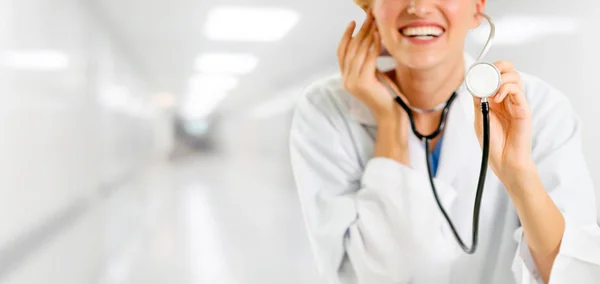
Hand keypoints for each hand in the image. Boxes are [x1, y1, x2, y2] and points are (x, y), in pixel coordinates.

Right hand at [337, 10, 403, 120]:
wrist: (390, 113)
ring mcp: (352, 82)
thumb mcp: (372, 74)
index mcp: (345, 78)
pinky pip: (368, 59)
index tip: (353, 23)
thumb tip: (368, 39)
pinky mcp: (363, 83)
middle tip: (367, 18)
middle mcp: (346, 80)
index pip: (341, 53)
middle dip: (359, 32)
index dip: (346, 36)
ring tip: (374, 24)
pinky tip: (378, 36)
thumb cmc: (385, 94)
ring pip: (357, 53)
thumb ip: (366, 62)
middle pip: (350, 49)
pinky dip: (373, 45)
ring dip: (366, 35)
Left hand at [473, 61, 533, 181]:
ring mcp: (517, 103)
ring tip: (491, 91)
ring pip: (514, 77)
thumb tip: (474, 83)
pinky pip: (517, 90)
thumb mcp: (480, 118)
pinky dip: (506, 88)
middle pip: (509, 71)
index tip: (476, 72)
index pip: (496, 75)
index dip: (488, 69)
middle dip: (498, 66)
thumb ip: (478, 101)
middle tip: (487, 73)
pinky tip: (496, 98)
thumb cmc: (493, 143)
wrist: (503, 160)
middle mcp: (507, 98)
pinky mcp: (524, 109)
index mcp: (496, 99)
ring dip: (501, 78)